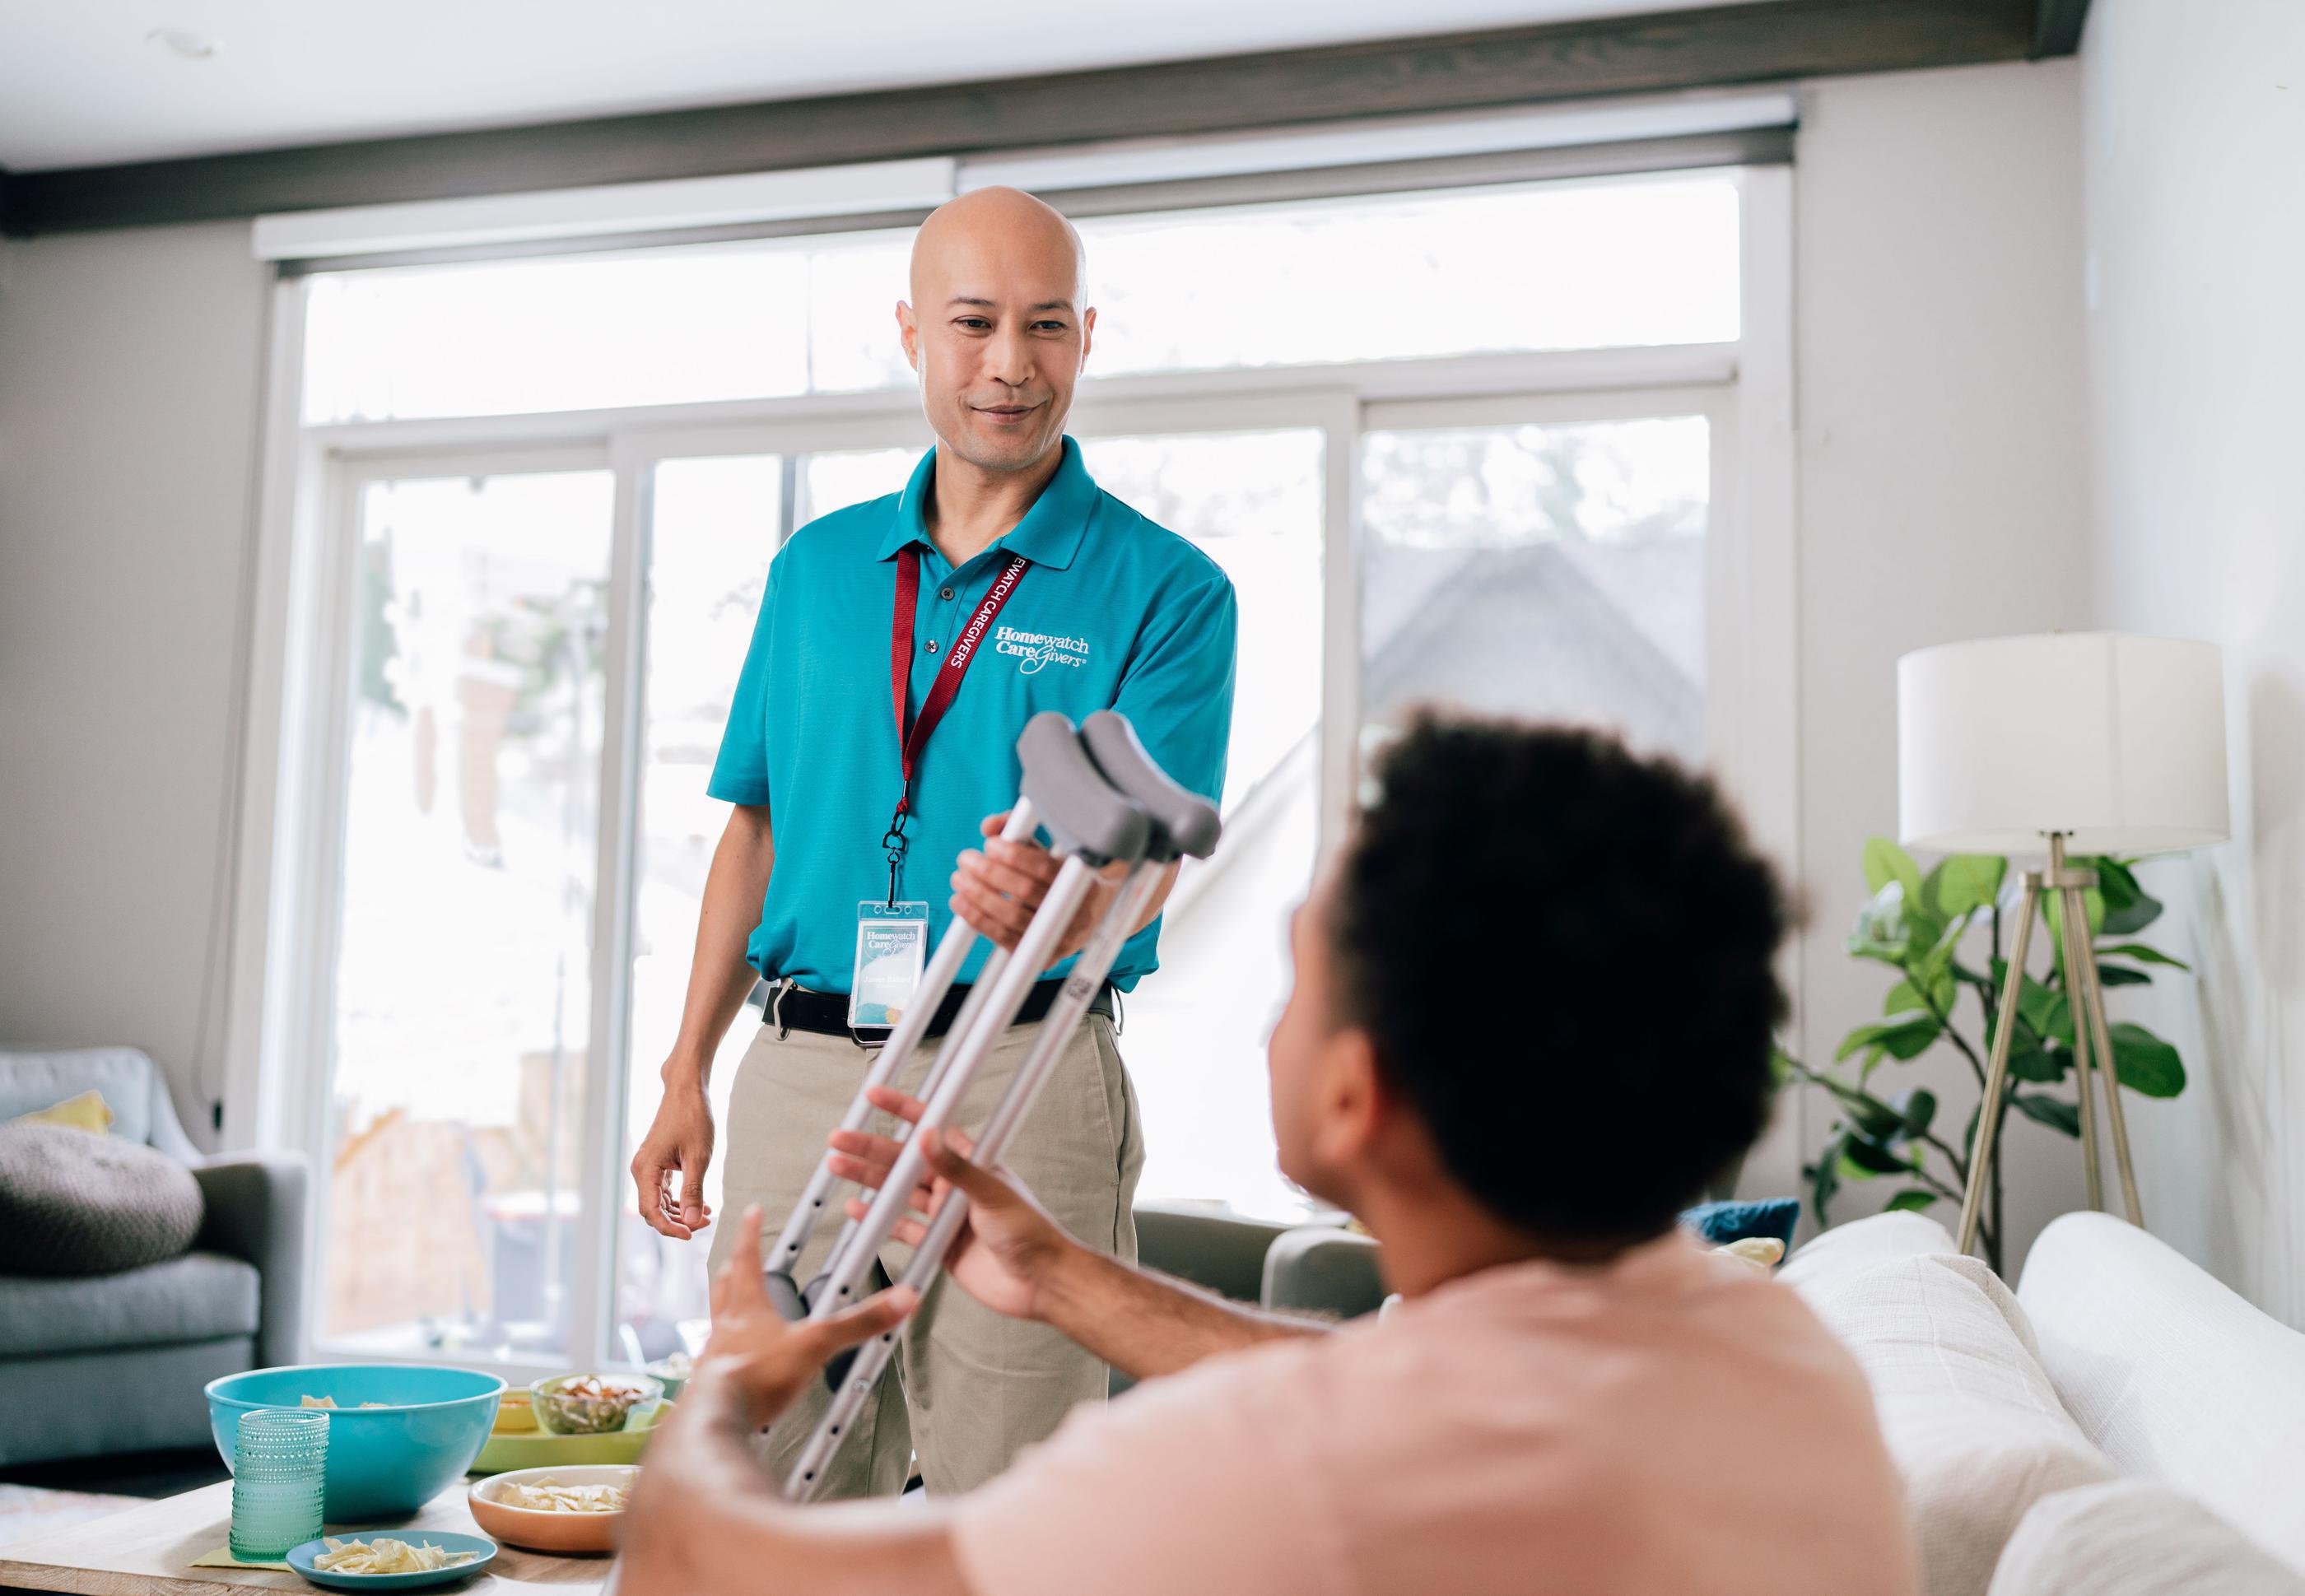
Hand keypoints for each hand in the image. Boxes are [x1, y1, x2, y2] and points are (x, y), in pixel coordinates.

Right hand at [631, 1078, 714, 1238]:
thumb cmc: (693, 1118)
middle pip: (654, 1209)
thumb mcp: (698, 1157)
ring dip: (681, 1212)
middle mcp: (641, 1169)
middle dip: (678, 1221)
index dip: (670, 1228)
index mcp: (646, 1169)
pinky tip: (702, 1203)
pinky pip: (664, 1189)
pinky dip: (680, 1199)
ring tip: (707, 1214)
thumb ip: (694, 1190)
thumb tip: (693, 1220)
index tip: (692, 1234)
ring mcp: (648, 1166)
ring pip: (660, 1201)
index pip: (652, 1211)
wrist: (687, 1089)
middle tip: (706, 1222)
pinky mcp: (657, 1163)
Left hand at [698, 1204, 916, 1421]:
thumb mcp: (816, 1343)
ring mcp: (715, 1354)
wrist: (715, 1419)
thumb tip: (898, 1300)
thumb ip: (859, 1323)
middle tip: (736, 1258)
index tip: (752, 1213)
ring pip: (718, 1321)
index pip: (747, 1258)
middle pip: (725, 1286)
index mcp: (747, 1306)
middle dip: (732, 1268)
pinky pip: (719, 1359)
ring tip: (738, 1311)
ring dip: (726, 1309)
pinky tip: (740, 1365)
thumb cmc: (756, 1377)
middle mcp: (726, 1326)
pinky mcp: (713, 1383)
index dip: (750, 1233)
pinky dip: (728, 1353)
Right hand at [826, 1085, 1079, 1321]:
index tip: (875, 1097)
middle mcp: (955, 1187)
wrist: (1039, 1283)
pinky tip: (859, 1210)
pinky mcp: (939, 1245)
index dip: (903, 1110)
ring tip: (839, 1167)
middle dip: (871, 1149)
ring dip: (869, 1181)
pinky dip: (879, 1220)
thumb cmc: (1031, 1233)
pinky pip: (903, 1228)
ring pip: (898, 1193)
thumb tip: (928, 1137)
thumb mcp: (991, 1193)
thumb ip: (957, 1167)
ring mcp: (945, 1216)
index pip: (932, 1128)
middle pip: (905, 1162)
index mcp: (972, 1164)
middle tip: (840, 1140)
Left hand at [952, 811, 1123, 963]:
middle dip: (989, 873)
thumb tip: (989, 826)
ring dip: (978, 898)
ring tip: (960, 879)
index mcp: (1084, 878)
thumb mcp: (1051, 843)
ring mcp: (1062, 937)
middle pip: (1026, 892)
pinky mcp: (1045, 955)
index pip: (1045, 868)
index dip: (1014, 856)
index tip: (990, 844)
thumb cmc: (1066, 870)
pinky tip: (962, 904)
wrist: (1096, 909)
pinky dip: (979, 921)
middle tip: (966, 859)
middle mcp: (1077, 911)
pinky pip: (1006, 940)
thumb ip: (1020, 828)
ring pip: (1013, 918)